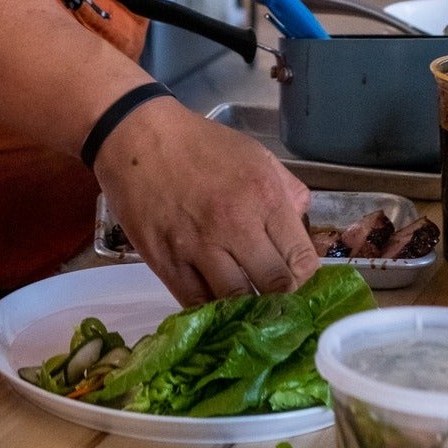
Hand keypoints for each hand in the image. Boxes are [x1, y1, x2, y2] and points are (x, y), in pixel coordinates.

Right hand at [92, 97, 316, 305]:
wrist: (136, 135)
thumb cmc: (198, 143)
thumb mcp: (254, 154)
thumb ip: (287, 191)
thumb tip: (302, 227)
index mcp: (263, 195)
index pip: (302, 260)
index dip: (311, 283)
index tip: (309, 291)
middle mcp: (235, 224)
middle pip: (275, 287)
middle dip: (285, 302)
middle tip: (284, 308)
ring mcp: (198, 247)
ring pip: (237, 302)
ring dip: (248, 311)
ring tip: (251, 312)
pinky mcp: (166, 262)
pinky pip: (197, 303)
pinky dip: (211, 311)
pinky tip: (218, 308)